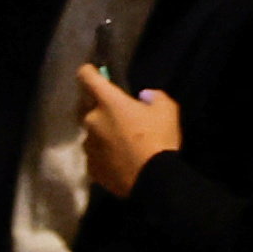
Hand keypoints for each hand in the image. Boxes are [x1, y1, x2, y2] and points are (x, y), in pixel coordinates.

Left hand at [78, 66, 183, 198]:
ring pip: (90, 132)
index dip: (88, 72)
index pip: (87, 78)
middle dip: (96, 105)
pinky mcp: (90, 166)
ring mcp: (88, 145)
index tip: (91, 72)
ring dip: (101, 132)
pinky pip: (94, 153)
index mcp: (108, 102)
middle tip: (114, 111)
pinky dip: (103, 152)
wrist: (151, 179)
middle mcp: (92, 121)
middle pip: (85, 106)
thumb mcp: (167, 109)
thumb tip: (143, 97)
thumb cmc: (158, 139)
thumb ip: (153, 97)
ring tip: (120, 140)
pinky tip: (118, 158)